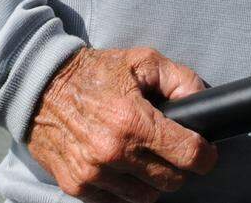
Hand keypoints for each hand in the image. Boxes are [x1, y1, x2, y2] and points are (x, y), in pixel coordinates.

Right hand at [28, 46, 217, 201]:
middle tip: (177, 150)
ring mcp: (92, 174)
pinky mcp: (76, 186)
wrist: (42, 87)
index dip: (206, 156)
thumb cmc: (97, 72)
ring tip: (150, 156)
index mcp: (133, 121)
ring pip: (145, 196)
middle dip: (181, 167)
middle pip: (170, 180)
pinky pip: (116, 201)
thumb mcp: (145, 61)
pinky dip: (128, 188)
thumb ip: (181, 79)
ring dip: (154, 180)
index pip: (186, 154)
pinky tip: (127, 167)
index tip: (208, 154)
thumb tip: (203, 101)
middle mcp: (113, 153)